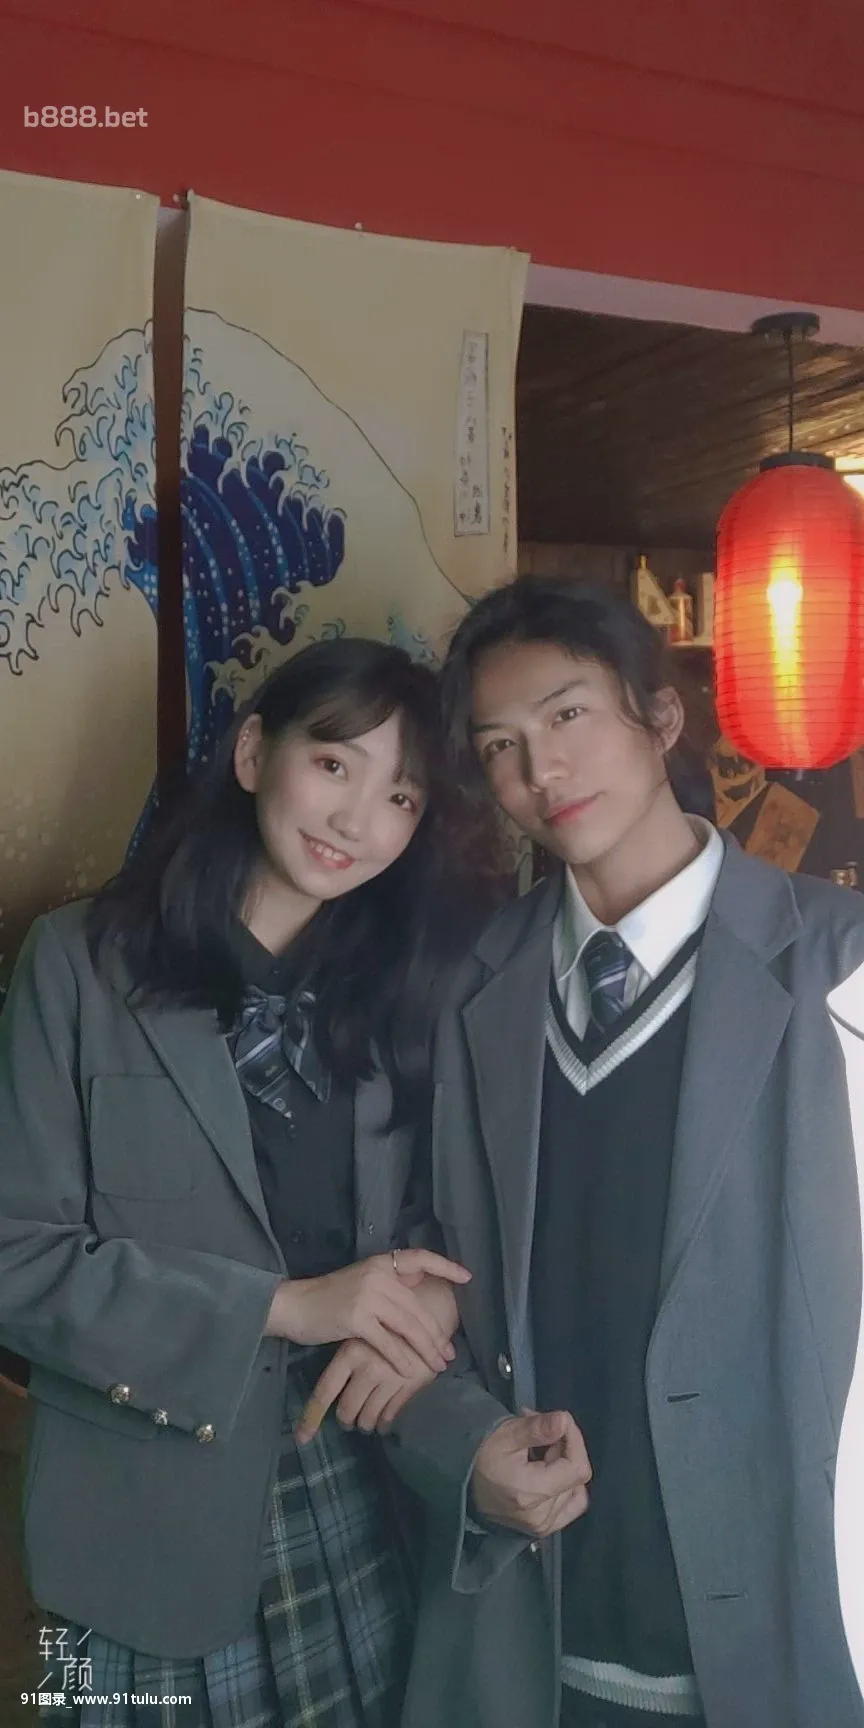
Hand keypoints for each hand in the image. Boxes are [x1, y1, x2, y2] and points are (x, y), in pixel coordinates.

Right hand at [265, 1248, 470, 1376]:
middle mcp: (377, 1275)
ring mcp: (367, 1296)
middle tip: (449, 1353)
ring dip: (426, 1348)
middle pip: (417, 1306)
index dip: (445, 1266)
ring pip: (407, 1325)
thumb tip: (419, 1301)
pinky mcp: (356, 1318)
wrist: (294, 1305)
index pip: (419, 1258)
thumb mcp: (362, 1283)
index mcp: (380, 1263)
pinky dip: (402, 1359)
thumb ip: (388, 1287)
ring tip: (437, 1365)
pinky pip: (387, 1342)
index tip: (467, 1278)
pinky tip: (411, 1371)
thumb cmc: (328, 1298)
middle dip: (436, 1333)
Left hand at [294, 1337, 434, 1443]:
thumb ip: (347, 1358)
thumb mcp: (362, 1334)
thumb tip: (328, 1388)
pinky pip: (389, 1416)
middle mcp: (368, 1368)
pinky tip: (383, 1422)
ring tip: (365, 1422)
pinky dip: (384, 1423)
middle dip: (346, 1420)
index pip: (325, 1391)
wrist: (428, 1311)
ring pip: (368, 1417)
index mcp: (350, 1353)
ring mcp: (390, 1378)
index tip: (302, 1438)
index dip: (312, 1417)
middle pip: (347, 1409)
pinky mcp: (410, 1386)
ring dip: (365, 1424)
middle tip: (348, 1420)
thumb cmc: (388, 1323)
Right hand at [471, 1410, 590, 1536]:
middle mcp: (541, 1516)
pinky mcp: (541, 1529)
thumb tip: (564, 1421)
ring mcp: (542, 1527)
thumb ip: (537, 1428)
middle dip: (564, 1448)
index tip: (560, 1423)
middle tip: (541, 1432)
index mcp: (532, 1492)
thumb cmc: (481, 1457)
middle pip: (575, 1477)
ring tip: (542, 1453)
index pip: (577, 1468)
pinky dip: (566, 1487)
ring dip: (564, 1467)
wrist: (459, 1486)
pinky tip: (549, 1473)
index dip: (575, 1441)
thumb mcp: (505, 1435)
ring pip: (575, 1490)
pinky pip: (570, 1506)